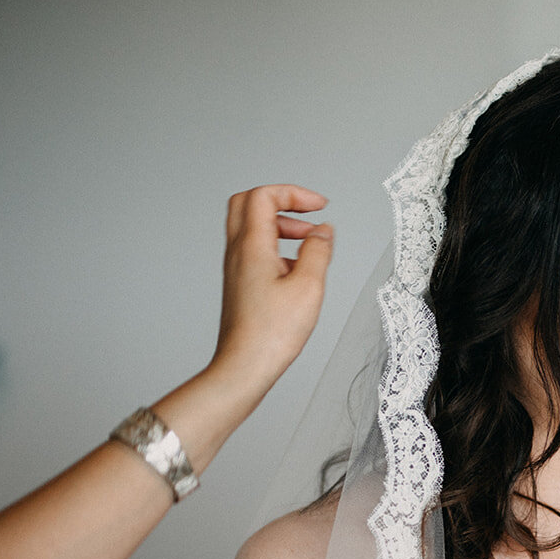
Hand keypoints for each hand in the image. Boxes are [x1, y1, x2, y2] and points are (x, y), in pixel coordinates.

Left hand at [210, 184, 333, 395]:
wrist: (244, 365)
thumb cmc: (271, 333)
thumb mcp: (308, 287)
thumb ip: (318, 251)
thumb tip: (323, 231)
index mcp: (252, 246)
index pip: (264, 196)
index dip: (293, 193)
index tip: (319, 205)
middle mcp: (238, 252)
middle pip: (249, 203)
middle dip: (282, 200)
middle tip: (308, 212)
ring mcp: (236, 267)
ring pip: (251, 226)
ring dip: (281, 224)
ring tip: (310, 240)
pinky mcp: (240, 282)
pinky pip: (254, 248)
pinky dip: (276, 244)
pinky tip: (297, 267)